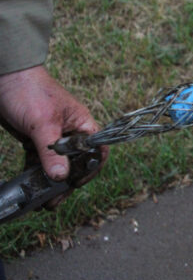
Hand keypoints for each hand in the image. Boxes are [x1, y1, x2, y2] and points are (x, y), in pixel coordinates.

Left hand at [0, 65, 106, 206]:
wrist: (2, 77)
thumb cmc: (29, 92)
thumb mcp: (42, 124)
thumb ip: (52, 152)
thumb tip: (62, 178)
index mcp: (82, 124)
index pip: (96, 151)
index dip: (90, 169)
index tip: (75, 184)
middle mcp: (70, 132)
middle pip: (76, 163)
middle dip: (66, 183)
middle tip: (54, 202)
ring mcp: (52, 137)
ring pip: (56, 166)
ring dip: (49, 183)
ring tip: (41, 202)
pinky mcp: (34, 140)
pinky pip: (38, 162)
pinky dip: (35, 175)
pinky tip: (30, 188)